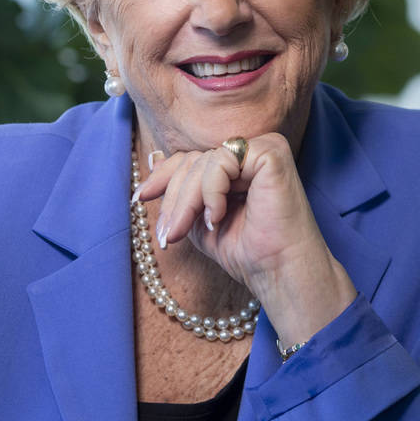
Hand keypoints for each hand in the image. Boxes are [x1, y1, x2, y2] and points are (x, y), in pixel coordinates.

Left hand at [136, 133, 356, 345]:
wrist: (278, 273)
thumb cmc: (247, 251)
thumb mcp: (199, 218)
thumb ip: (181, 193)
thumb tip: (151, 161)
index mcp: (238, 163)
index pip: (192, 158)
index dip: (164, 176)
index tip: (141, 198)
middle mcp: (252, 150)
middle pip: (194, 160)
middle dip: (174, 199)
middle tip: (169, 234)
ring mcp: (263, 147)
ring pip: (203, 162)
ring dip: (187, 202)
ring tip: (187, 232)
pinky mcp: (270, 152)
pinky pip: (222, 162)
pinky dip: (211, 192)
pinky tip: (217, 218)